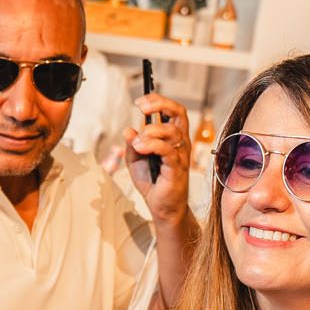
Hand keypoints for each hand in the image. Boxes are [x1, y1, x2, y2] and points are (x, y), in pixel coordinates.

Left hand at [125, 92, 192, 226]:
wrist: (161, 207)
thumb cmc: (152, 183)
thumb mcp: (135, 160)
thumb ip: (132, 145)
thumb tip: (128, 130)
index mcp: (172, 138)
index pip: (172, 111)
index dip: (158, 101)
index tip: (140, 102)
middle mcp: (180, 143)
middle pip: (179, 113)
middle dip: (160, 104)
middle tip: (142, 107)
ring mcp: (180, 155)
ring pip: (171, 132)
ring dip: (150, 132)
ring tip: (137, 142)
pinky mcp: (177, 168)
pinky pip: (168, 150)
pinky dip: (152, 145)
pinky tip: (140, 147)